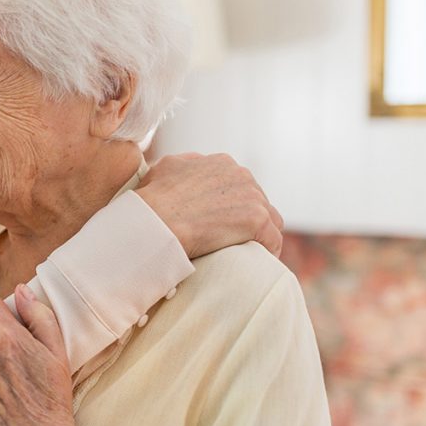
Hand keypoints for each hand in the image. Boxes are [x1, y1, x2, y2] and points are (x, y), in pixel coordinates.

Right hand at [136, 153, 283, 258]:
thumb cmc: (153, 199)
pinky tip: (256, 262)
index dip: (233, 204)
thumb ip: (184, 166)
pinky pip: (273, 239)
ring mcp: (252, 196)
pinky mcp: (257, 219)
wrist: (156, 221)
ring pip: (270, 219)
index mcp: (221, 163)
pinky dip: (267, 251)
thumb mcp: (165, 168)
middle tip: (232, 239)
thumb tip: (188, 169)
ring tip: (247, 252)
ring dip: (259, 235)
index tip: (222, 220)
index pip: (240, 184)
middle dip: (246, 218)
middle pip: (257, 200)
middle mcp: (241, 174)